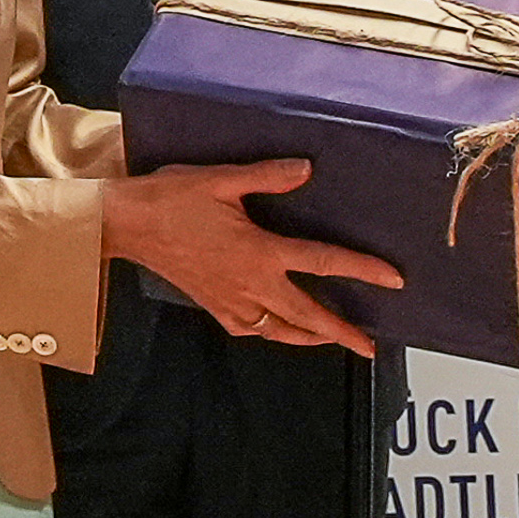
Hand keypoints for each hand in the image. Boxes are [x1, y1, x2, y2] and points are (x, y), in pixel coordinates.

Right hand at [102, 159, 398, 359]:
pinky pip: (251, 330)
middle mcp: (250, 284)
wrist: (126, 225)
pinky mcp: (213, 306)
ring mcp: (230, 300)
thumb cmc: (170, 199)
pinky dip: (272, 334)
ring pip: (280, 330)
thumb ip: (267, 176)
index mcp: (259, 252)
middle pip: (308, 315)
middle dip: (342, 333)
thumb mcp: (221, 180)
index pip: (323, 263)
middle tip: (368, 347)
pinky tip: (278, 329)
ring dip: (310, 338)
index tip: (392, 281)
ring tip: (332, 341)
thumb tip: (306, 170)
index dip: (362, 270)